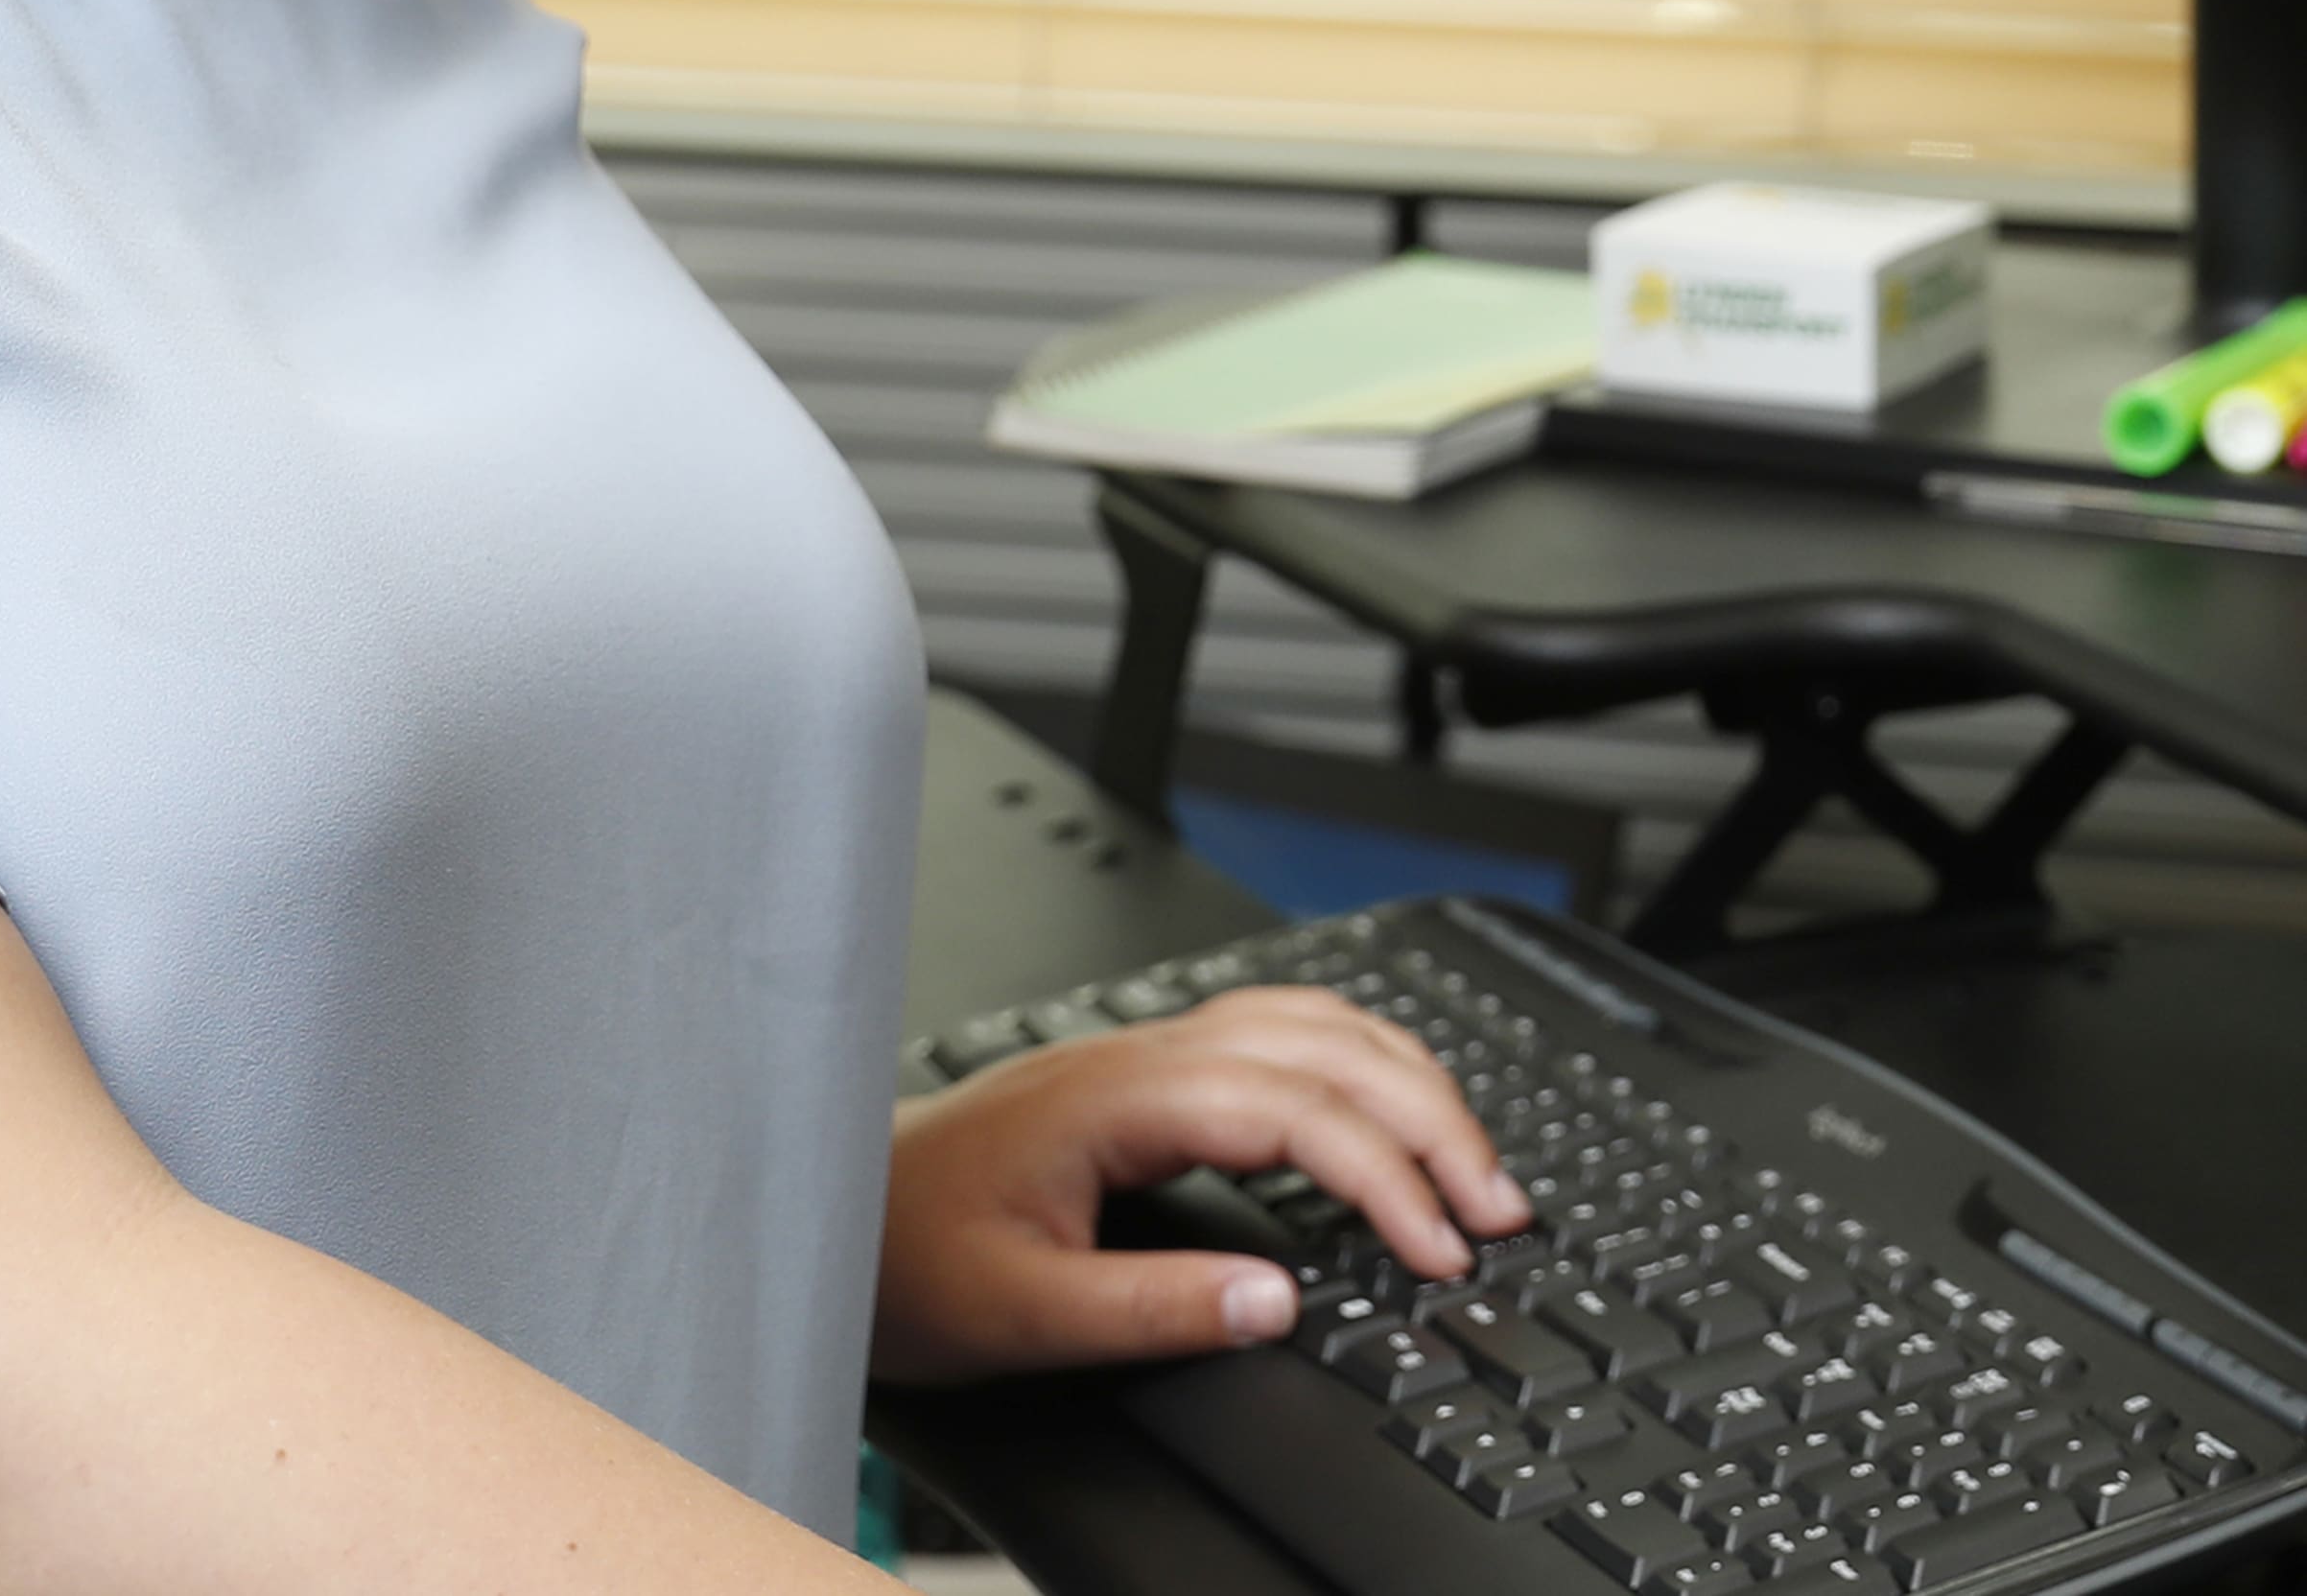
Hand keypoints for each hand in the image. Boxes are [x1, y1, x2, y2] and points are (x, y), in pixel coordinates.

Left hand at [870, 986, 1530, 1384]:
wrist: (834, 1209)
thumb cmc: (912, 1254)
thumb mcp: (1024, 1312)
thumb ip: (1154, 1309)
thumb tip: (1282, 1300)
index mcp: (1115, 1098)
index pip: (1289, 1108)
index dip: (1383, 1174)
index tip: (1443, 1250)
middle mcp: (1138, 1057)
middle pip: (1319, 1044)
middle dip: (1427, 1115)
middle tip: (1501, 1208)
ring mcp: (1144, 1055)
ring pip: (1306, 1023)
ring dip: (1402, 1078)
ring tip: (1474, 1162)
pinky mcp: (1147, 1077)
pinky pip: (1275, 1037)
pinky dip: (1356, 1063)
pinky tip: (1389, 1110)